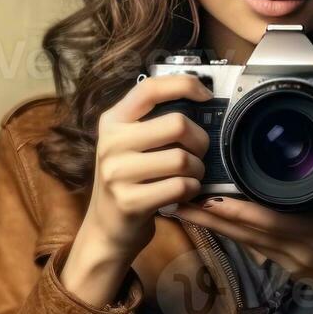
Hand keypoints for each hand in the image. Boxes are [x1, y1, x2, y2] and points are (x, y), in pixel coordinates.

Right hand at [77, 73, 213, 262]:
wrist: (106, 228)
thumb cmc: (129, 180)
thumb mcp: (129, 144)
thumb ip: (153, 121)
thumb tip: (200, 98)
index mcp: (112, 121)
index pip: (149, 88)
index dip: (184, 84)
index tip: (206, 95)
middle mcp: (110, 143)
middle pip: (177, 124)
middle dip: (200, 140)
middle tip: (199, 153)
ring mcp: (117, 173)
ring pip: (182, 158)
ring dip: (198, 169)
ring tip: (191, 176)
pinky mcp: (130, 201)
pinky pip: (181, 186)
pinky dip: (192, 189)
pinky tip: (184, 192)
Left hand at [174, 100, 312, 307]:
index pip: (267, 219)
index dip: (234, 208)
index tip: (210, 188)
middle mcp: (293, 248)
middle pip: (240, 230)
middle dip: (207, 212)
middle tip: (178, 189)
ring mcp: (284, 260)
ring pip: (238, 241)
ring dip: (210, 222)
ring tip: (181, 200)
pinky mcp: (281, 266)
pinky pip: (248, 246)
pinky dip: (228, 231)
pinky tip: (208, 217)